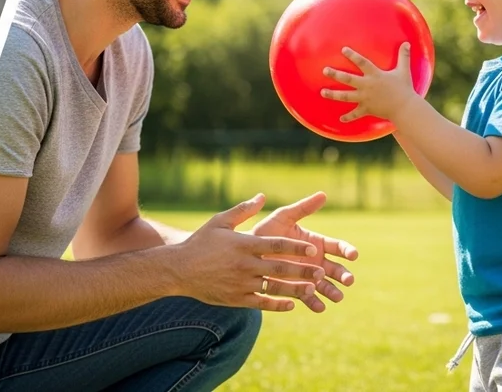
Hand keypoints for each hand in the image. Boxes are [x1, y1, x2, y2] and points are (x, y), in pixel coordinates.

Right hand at [170, 194, 326, 311]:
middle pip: (280, 268)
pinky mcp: (236, 299)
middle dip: (303, 270)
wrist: (179, 269)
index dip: (297, 247)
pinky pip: (262, 303)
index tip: (314, 248)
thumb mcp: (219, 221)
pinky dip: (278, 304)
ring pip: (274, 288)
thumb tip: (262, 197)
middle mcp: (245, 265)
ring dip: (295, 289)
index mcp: (244, 244)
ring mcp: (241, 283)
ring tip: (312, 288)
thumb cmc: (200, 242)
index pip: (276, 245)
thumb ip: (243, 210)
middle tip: (321, 271)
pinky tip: (291, 304)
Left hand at [249, 192, 358, 311]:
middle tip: (349, 280)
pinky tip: (319, 307)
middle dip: (343, 274)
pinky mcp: (297, 289)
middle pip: (336, 269)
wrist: (246, 253)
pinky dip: (315, 303)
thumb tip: (323, 194)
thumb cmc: (266, 231)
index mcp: (316, 243)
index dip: (347, 250)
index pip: (338, 247)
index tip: (353, 254)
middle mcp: (316, 261)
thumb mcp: (284, 217)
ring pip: (326, 285)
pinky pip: (308, 297)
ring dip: (332, 291)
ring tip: (337, 296)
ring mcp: (307, 276)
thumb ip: (303, 208)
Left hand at [321, 43, 418, 122]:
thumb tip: (407, 43)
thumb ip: (404, 57)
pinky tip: (340, 119)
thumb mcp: (404, 71)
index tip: (343, 50)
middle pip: (348, 79)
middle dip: (335, 74)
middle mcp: (367, 86)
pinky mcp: (366, 109)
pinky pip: (355, 114)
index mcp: (375, 75)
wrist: (406, 108)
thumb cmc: (405, 89)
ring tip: (322, 92)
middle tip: (324, 70)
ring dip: (333, 95)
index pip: (362, 62)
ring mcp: (365, 98)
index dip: (352, 55)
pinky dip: (348, 117)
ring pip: (346, 96)